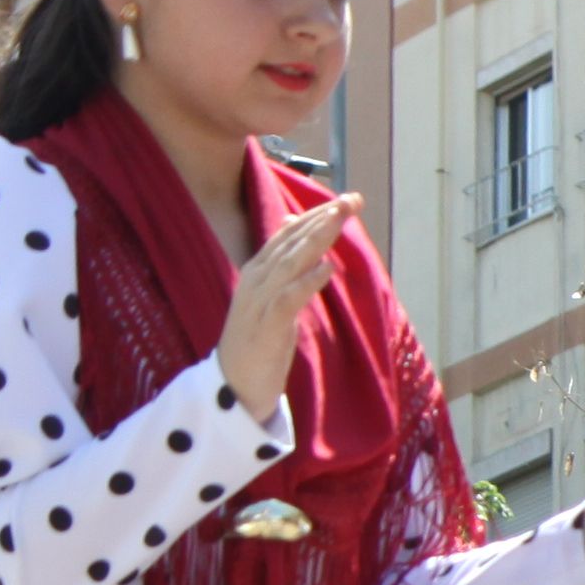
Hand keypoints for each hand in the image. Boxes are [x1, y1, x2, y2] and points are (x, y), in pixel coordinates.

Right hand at [217, 199, 355, 416]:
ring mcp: (258, 302)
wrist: (233, 384)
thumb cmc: (257, 339)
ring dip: (316, 240)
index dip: (317, 214)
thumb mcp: (271, 294)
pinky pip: (288, 299)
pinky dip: (306, 281)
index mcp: (257, 270)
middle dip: (321, 219)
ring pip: (289, 263)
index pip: (289, 233)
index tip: (347, 199)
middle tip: (351, 200)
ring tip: (340, 220)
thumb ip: (283, 260)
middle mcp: (255, 280)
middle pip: (291, 242)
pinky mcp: (266, 327)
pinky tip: (327, 268)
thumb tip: (294, 222)